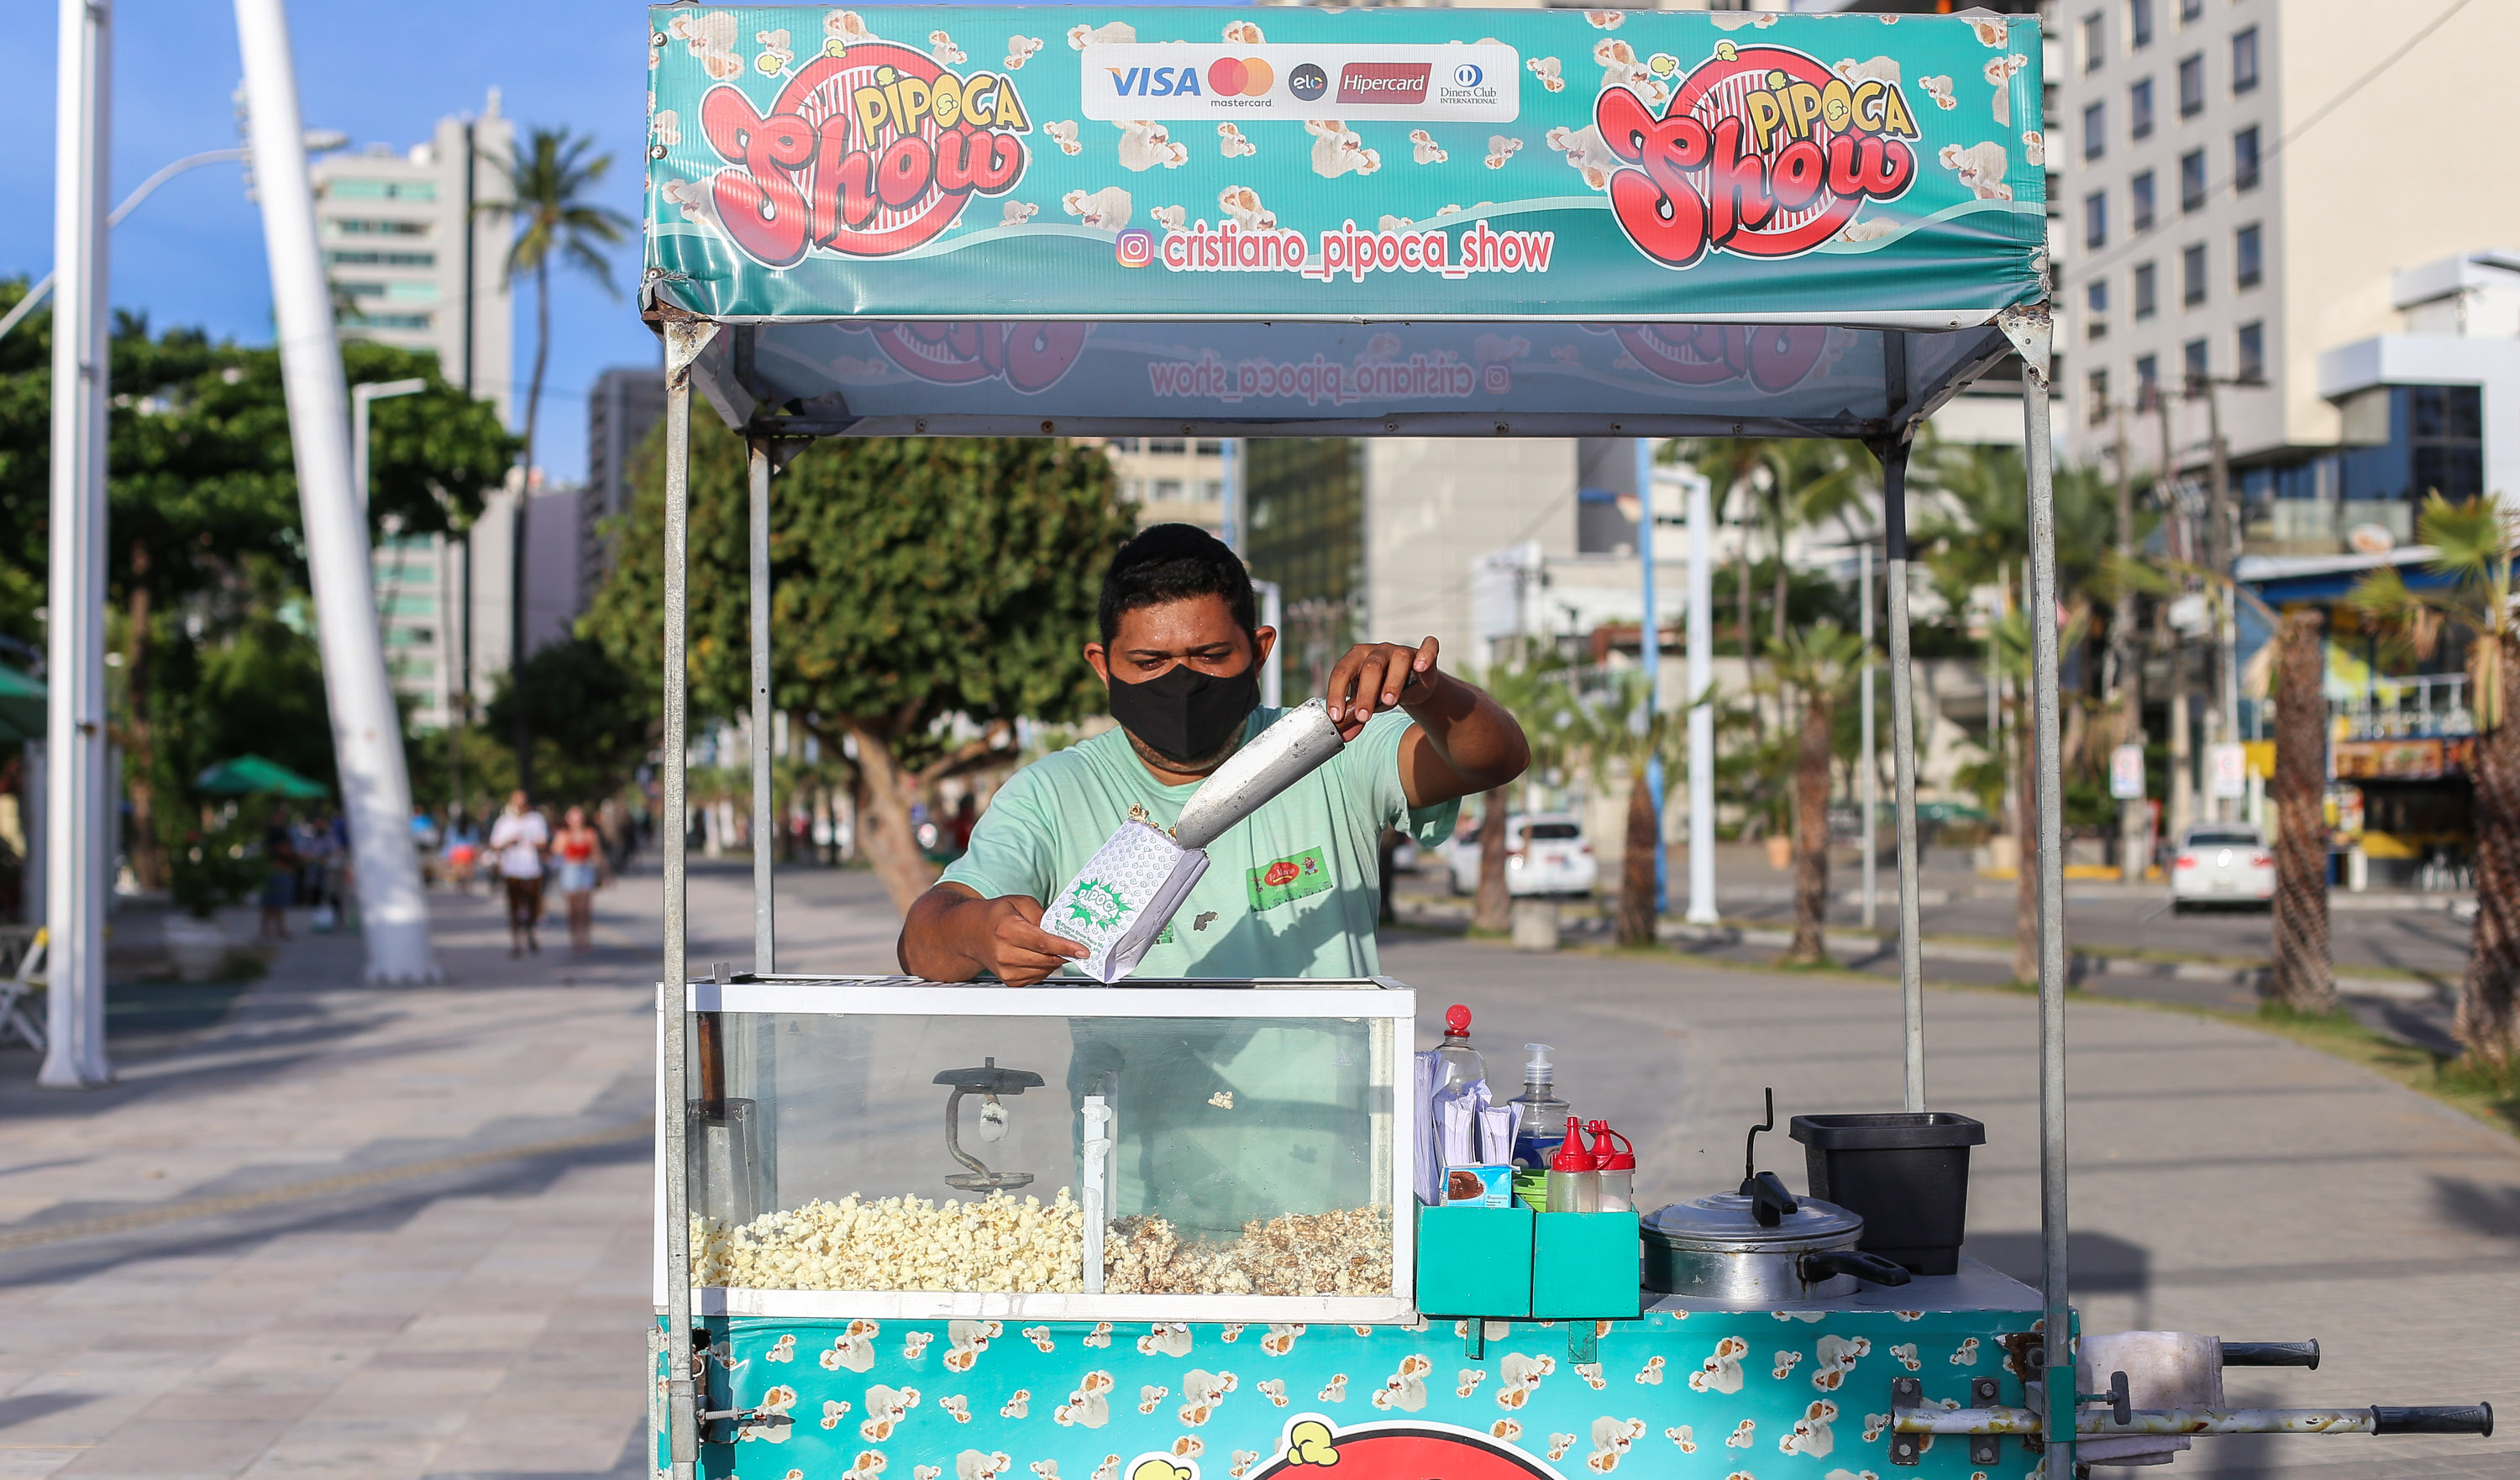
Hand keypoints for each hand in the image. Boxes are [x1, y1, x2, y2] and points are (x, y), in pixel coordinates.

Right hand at [974, 895, 1088, 985]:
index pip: (1042, 943)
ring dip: (1054, 960)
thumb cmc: (995, 915)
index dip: (1065, 947)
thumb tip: (1060, 929)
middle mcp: (1004, 953)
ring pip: (1045, 969)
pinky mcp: (1009, 981)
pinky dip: (1044, 967)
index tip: (1082, 951)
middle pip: (1046, 958)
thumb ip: (1041, 914)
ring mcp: (1006, 970)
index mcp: (1007, 930)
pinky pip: (1038, 977)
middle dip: (1064, 952)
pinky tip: (1038, 955)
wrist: (971, 933)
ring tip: (1050, 947)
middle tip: (1073, 945)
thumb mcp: (1019, 903)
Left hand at [1323, 636, 1440, 740]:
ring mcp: (1401, 650)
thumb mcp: (1367, 704)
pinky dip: (1425, 655)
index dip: (1336, 693)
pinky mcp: (1422, 654)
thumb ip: (1355, 719)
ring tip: (1389, 702)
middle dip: (1366, 693)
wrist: (1409, 685)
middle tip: (1363, 716)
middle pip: (1371, 667)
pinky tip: (1420, 667)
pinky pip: (1428, 647)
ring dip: (1393, 681)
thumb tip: (1344, 736)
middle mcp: (1377, 651)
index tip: (1337, 716)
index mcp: (1356, 659)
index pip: (1342, 671)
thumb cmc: (1381, 691)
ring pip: (1399, 658)